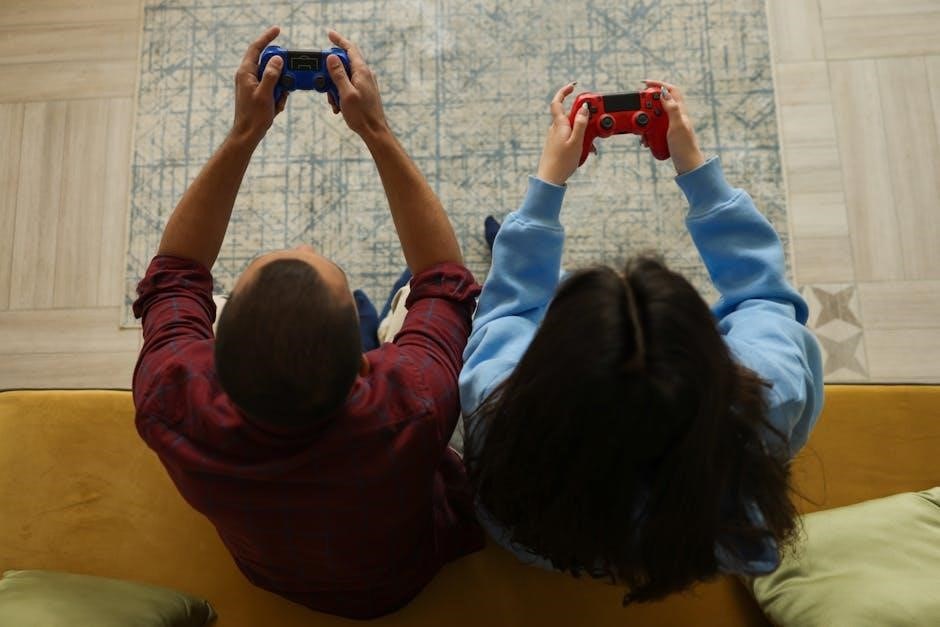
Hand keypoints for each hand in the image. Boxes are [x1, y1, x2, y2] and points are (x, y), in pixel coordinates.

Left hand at [231, 26, 287, 143]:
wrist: (247, 134)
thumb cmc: (254, 116)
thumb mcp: (265, 94)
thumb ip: (271, 74)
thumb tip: (278, 59)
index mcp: (246, 72)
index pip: (256, 48)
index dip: (267, 38)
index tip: (278, 30)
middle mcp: (247, 75)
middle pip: (267, 63)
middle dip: (280, 72)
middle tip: (286, 80)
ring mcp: (252, 84)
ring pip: (272, 76)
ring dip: (280, 87)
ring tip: (278, 100)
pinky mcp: (257, 92)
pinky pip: (271, 87)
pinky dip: (277, 95)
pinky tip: (275, 106)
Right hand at [324, 30, 388, 137]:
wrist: (374, 131)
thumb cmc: (361, 115)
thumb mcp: (346, 93)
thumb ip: (338, 74)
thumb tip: (332, 57)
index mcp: (362, 71)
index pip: (350, 49)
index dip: (339, 40)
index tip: (329, 33)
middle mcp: (365, 74)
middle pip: (344, 63)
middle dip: (331, 72)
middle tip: (323, 82)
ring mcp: (365, 83)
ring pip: (344, 76)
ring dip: (334, 87)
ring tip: (333, 101)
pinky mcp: (363, 91)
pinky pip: (348, 86)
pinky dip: (340, 93)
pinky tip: (338, 106)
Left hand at [536, 83, 589, 185]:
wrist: (550, 179)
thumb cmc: (562, 162)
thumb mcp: (576, 142)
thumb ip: (581, 124)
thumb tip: (584, 108)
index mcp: (559, 124)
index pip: (557, 102)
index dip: (564, 91)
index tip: (574, 86)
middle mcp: (555, 128)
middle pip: (571, 115)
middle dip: (584, 118)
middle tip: (594, 125)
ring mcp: (556, 137)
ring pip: (572, 127)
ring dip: (584, 133)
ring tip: (590, 146)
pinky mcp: (557, 145)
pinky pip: (570, 137)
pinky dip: (580, 140)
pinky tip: (585, 150)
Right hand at [642, 80, 704, 173]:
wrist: (687, 165)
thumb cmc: (685, 147)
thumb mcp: (677, 126)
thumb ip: (672, 108)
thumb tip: (664, 92)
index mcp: (680, 111)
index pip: (671, 90)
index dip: (659, 84)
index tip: (645, 84)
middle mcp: (677, 116)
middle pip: (659, 102)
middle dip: (647, 105)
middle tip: (639, 111)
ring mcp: (672, 126)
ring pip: (655, 117)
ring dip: (645, 122)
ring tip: (641, 131)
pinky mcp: (667, 135)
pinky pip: (654, 129)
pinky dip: (647, 133)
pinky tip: (645, 140)